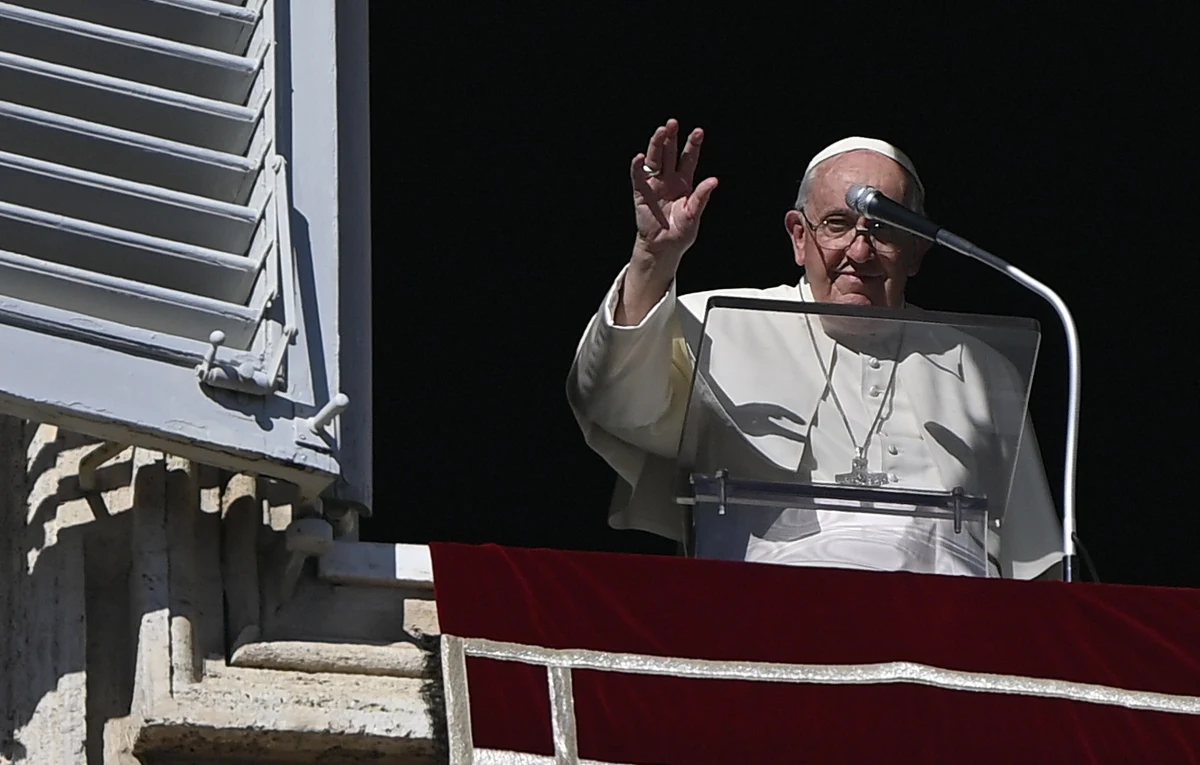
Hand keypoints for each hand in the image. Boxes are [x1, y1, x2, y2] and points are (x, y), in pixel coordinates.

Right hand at [629, 119, 718, 274]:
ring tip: (661, 132)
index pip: (688, 158)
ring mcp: (654, 184)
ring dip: (657, 145)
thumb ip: (701, 197)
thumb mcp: (694, 214)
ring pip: (654, 160)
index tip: (698, 131)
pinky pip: (638, 177)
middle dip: (671, 138)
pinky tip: (640, 157)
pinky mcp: (641, 193)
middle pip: (669, 153)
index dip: (692, 145)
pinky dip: (637, 167)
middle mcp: (669, 179)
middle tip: (673, 123)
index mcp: (684, 182)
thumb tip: (713, 180)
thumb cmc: (681, 232)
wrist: (664, 248)